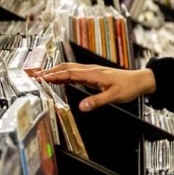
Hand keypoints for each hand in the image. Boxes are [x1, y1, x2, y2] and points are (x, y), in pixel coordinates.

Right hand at [39, 63, 155, 110]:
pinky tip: (58, 78)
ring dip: (55, 71)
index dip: (54, 76)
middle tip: (34, 75)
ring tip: (41, 75)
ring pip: (69, 68)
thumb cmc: (128, 87)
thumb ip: (97, 101)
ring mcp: (91, 71)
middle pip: (65, 68)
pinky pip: (74, 71)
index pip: (69, 73)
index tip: (41, 78)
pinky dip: (63, 73)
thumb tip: (82, 107)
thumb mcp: (114, 96)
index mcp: (93, 74)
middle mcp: (90, 70)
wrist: (139, 80)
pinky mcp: (93, 74)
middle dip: (49, 71)